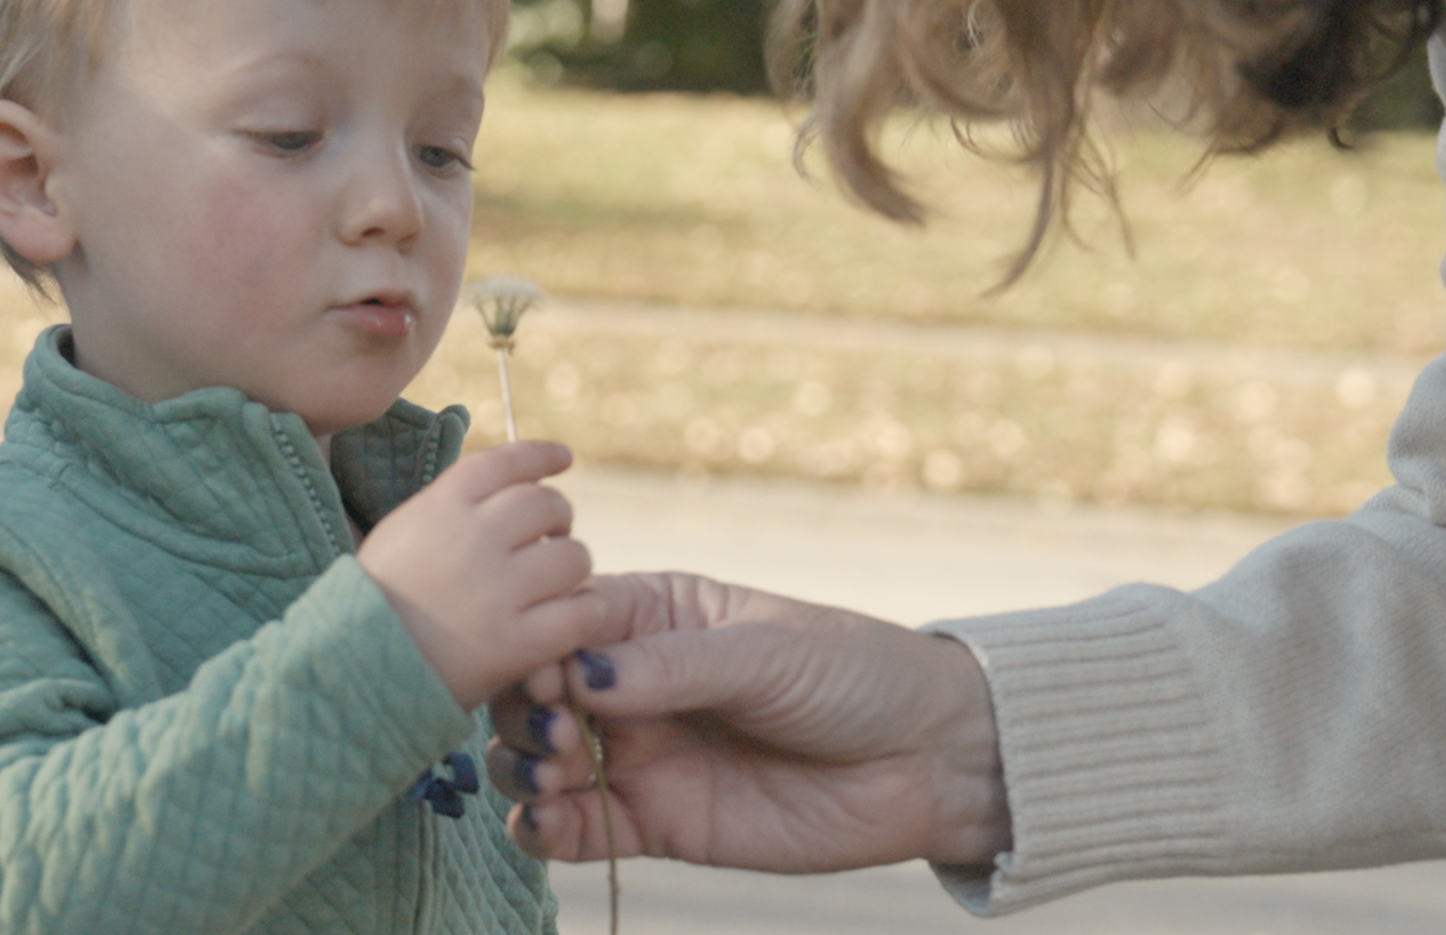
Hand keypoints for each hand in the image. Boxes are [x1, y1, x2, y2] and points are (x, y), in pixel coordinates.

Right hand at [358, 441, 605, 708]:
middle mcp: (473, 538)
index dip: (542, 455)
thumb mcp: (402, 532)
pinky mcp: (517, 642)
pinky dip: (585, 611)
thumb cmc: (377, 602)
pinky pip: (581, 612)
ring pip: (573, 556)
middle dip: (558, 518)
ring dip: (572, 567)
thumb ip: (451, 506)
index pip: (507, 462)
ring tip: (557, 584)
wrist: (354, 666)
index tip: (563, 458)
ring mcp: (498, 590)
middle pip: (547, 504)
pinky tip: (574, 617)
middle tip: (551, 539)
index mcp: (442, 506)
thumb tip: (505, 486)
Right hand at [486, 572, 1010, 870]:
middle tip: (550, 734)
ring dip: (522, 766)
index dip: (534, 648)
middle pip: (531, 693)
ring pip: (537, 759)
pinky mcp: (654, 823)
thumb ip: (671, 667)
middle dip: (519, 712)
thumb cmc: (851, 676)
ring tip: (552, 774)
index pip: (560, 623)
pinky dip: (540, 827)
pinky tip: (543, 822)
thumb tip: (578, 674)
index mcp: (650, 618)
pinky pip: (573, 828)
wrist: (926, 762)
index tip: (545, 675)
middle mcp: (629, 685)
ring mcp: (637, 754)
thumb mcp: (763, 653)